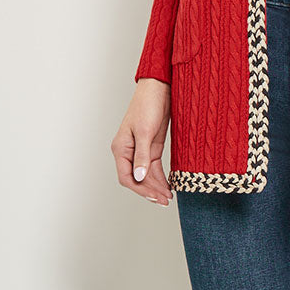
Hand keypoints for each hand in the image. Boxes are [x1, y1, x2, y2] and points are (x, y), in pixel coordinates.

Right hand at [111, 79, 172, 204]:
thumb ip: (142, 156)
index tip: (154, 197)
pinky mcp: (151, 147)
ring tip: (168, 197)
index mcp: (121, 148)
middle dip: (150, 191)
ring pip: (146, 175)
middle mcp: (128, 152)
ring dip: (156, 186)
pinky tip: (168, 185)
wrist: (158, 89)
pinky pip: (153, 167)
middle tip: (165, 201)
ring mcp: (140, 150)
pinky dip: (160, 177)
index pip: (127, 177)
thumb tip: (139, 177)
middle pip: (137, 179)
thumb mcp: (145, 132)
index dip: (140, 190)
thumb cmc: (147, 105)